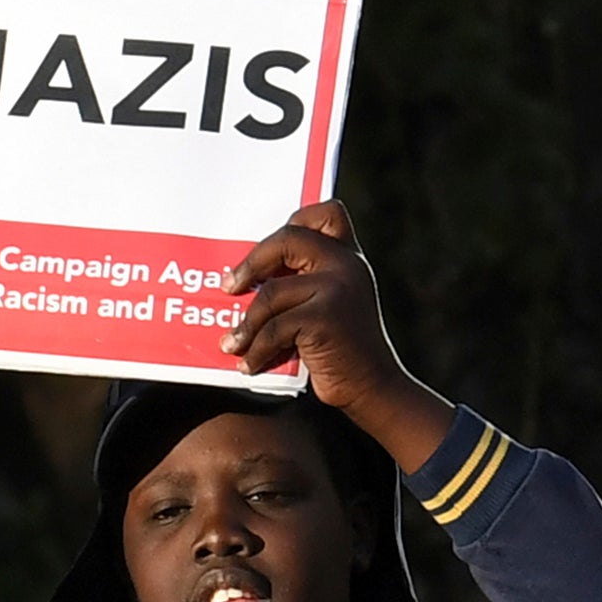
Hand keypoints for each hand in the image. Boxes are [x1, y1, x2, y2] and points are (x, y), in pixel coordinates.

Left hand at [217, 202, 450, 467]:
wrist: (372, 388)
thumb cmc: (339, 351)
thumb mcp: (328, 306)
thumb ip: (303, 283)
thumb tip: (243, 277)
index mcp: (349, 257)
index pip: (325, 213)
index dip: (291, 222)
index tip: (262, 254)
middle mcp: (347, 265)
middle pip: (287, 240)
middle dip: (251, 263)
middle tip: (229, 288)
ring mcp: (339, 288)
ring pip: (271, 293)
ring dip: (245, 324)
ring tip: (231, 345)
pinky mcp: (326, 317)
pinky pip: (274, 328)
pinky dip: (255, 349)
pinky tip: (248, 365)